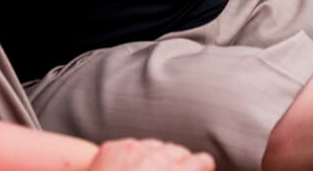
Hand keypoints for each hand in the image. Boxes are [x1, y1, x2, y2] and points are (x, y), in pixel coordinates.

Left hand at [88, 138, 215, 170]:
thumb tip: (198, 170)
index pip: (201, 161)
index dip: (201, 168)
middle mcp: (152, 158)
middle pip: (179, 150)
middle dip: (178, 163)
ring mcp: (130, 149)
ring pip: (156, 145)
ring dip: (155, 158)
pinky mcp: (111, 147)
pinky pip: (132, 144)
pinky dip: (133, 156)